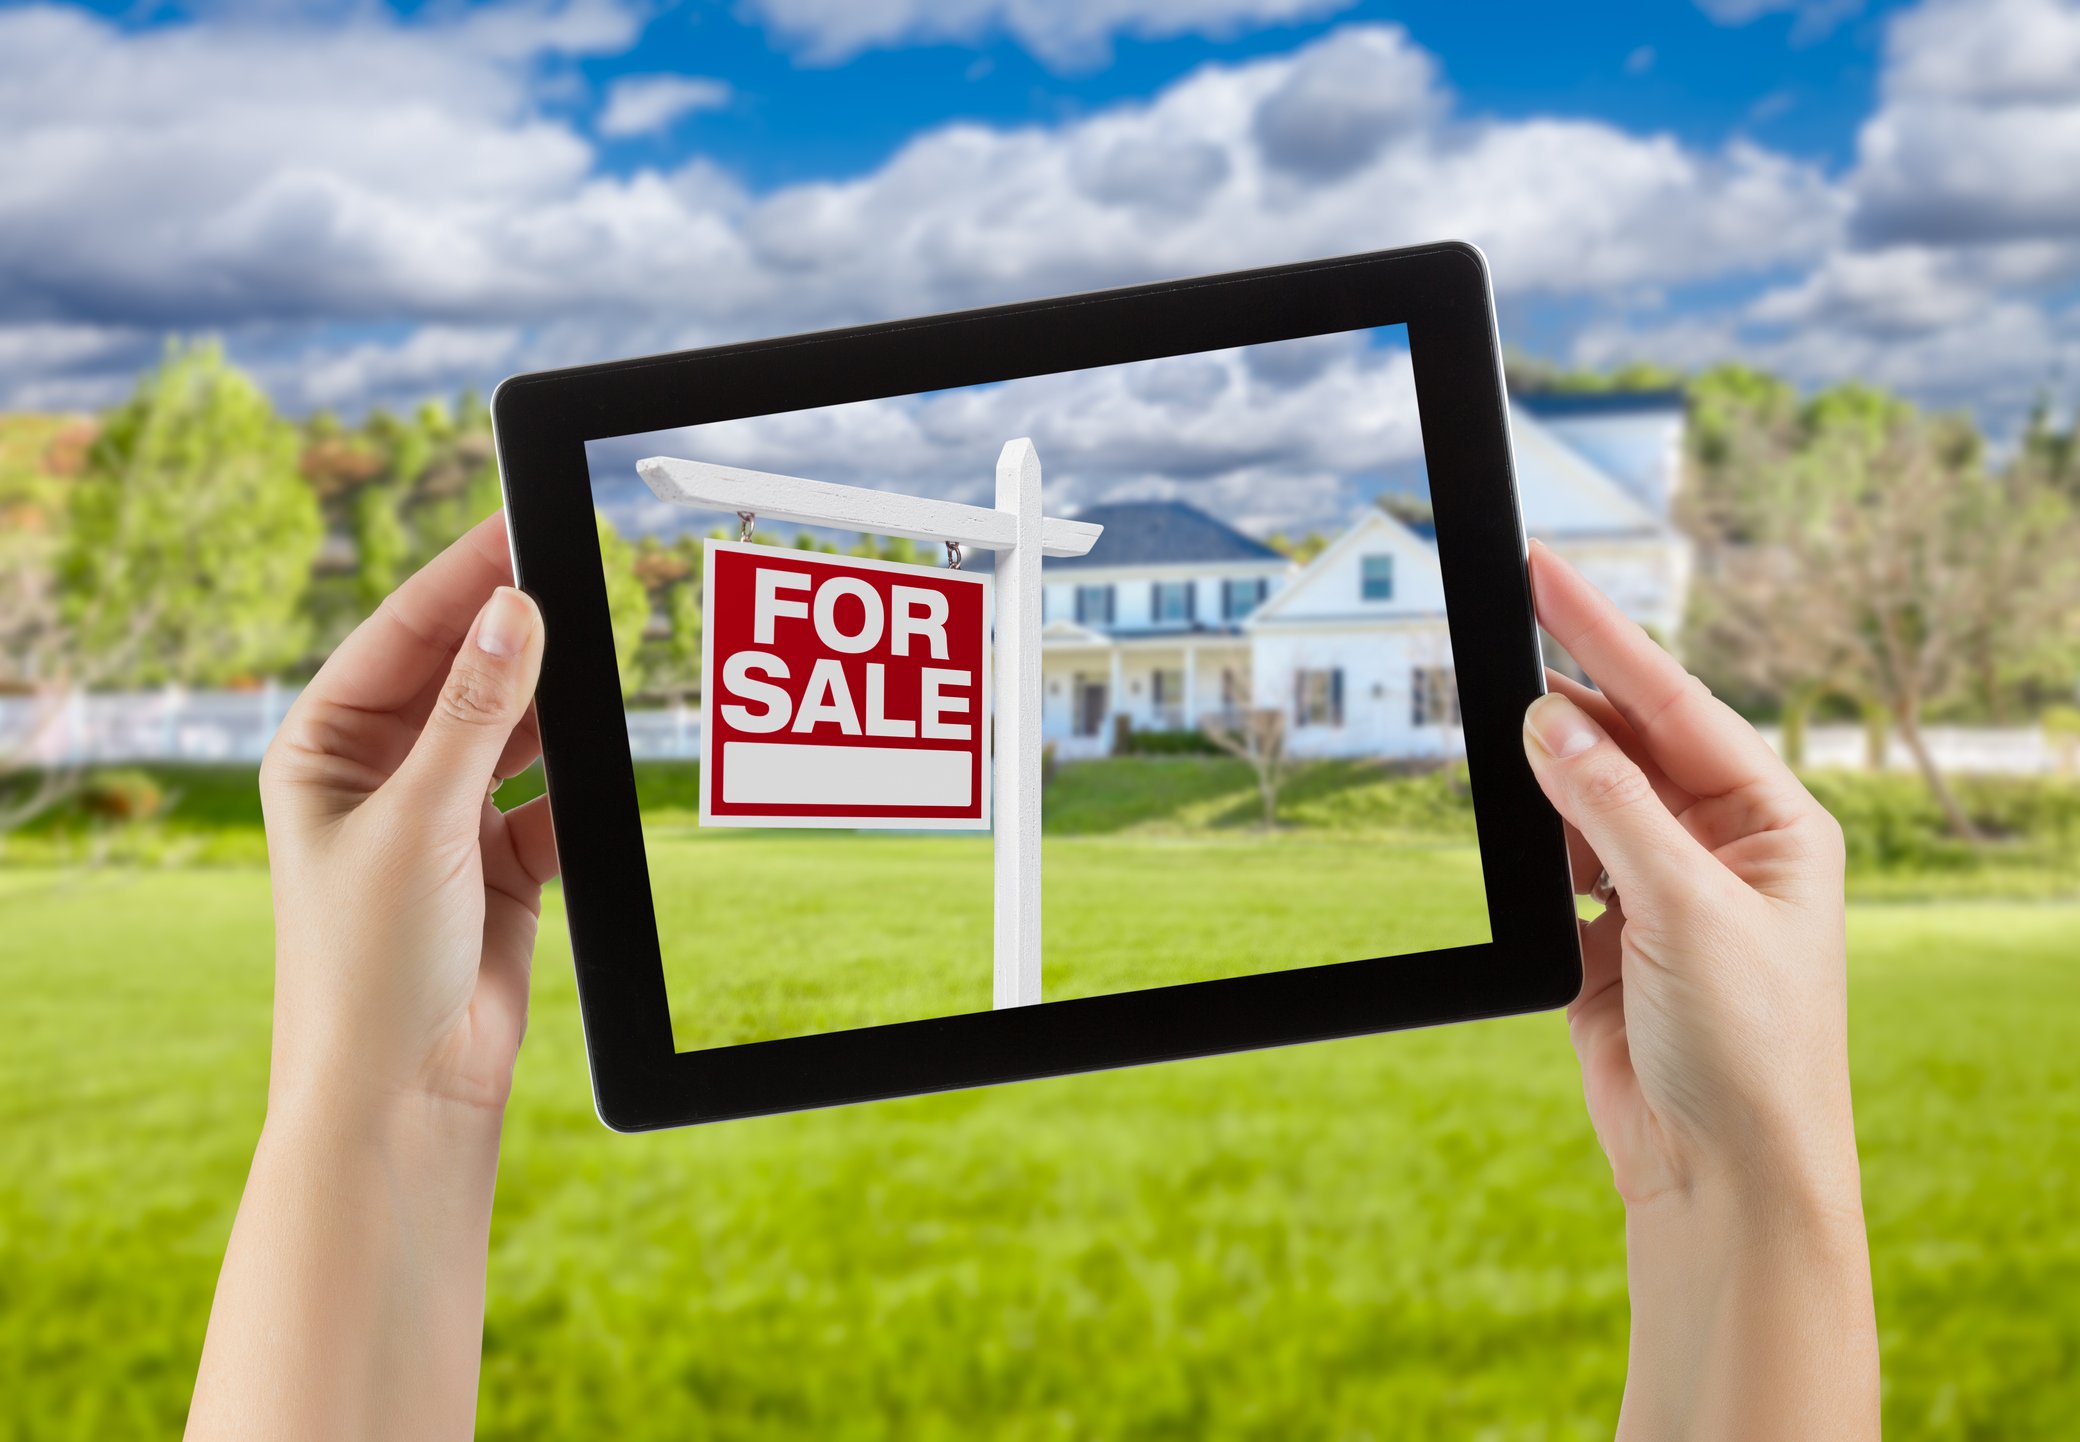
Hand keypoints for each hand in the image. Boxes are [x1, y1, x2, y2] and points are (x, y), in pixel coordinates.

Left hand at [259, 511, 555, 1119]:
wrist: (404, 1093)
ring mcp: (443, 817)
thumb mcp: (419, 822)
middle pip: (462, 672)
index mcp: (323, 749)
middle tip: (584, 575)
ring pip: (515, 728)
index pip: (401, 634)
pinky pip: (552, 794)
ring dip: (557, 701)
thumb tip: (515, 611)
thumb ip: (477, 714)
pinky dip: (580, 777)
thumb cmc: (367, 966)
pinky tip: (609, 753)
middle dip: (520, 631)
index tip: (520, 522)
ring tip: (609, 653)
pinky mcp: (500, 861)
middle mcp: (379, 774)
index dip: (462, 576)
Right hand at [1522, 542, 1875, 1439]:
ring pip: (1585, 797)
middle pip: (1629, 740)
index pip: (1677, 703)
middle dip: (1568, 694)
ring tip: (1497, 723)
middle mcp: (1722, 846)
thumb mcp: (1686, 910)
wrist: (1720, 1177)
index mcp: (1777, 823)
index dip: (1606, 635)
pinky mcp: (1606, 939)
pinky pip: (1556, 861)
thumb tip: (1550, 720)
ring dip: (1544, 770)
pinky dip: (1530, 838)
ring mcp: (1662, 890)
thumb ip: (1612, 808)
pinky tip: (1512, 815)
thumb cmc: (1749, 1050)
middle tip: (1500, 625)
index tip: (1544, 571)